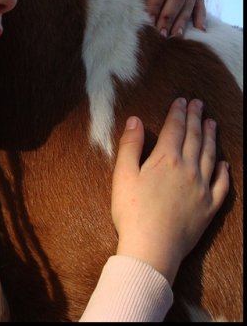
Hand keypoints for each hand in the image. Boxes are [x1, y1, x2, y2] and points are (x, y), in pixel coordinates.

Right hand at [111, 98, 228, 286]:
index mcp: (166, 159)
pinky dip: (224, 171)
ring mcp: (201, 189)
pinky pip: (221, 185)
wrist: (152, 249)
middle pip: (194, 137)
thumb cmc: (132, 211)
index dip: (178, 112)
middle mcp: (188, 169)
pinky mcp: (209, 208)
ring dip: (210, 137)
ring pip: (209, 156)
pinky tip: (225, 164)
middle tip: (198, 103)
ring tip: (211, 123)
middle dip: (196, 118)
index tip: (181, 100)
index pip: (175, 128)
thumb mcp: (123, 175)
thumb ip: (130, 145)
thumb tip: (136, 120)